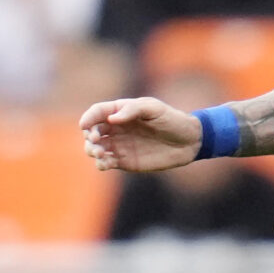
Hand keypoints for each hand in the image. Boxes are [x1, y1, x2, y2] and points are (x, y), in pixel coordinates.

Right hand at [80, 97, 201, 171]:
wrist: (188, 141)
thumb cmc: (171, 119)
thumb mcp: (154, 108)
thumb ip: (132, 110)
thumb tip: (111, 119)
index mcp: (120, 111)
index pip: (96, 113)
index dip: (88, 118)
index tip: (85, 125)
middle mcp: (116, 128)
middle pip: (91, 132)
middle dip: (88, 137)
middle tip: (95, 141)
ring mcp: (119, 145)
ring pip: (95, 148)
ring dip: (92, 151)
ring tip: (100, 153)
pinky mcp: (124, 161)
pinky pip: (106, 163)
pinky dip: (101, 164)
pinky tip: (105, 163)